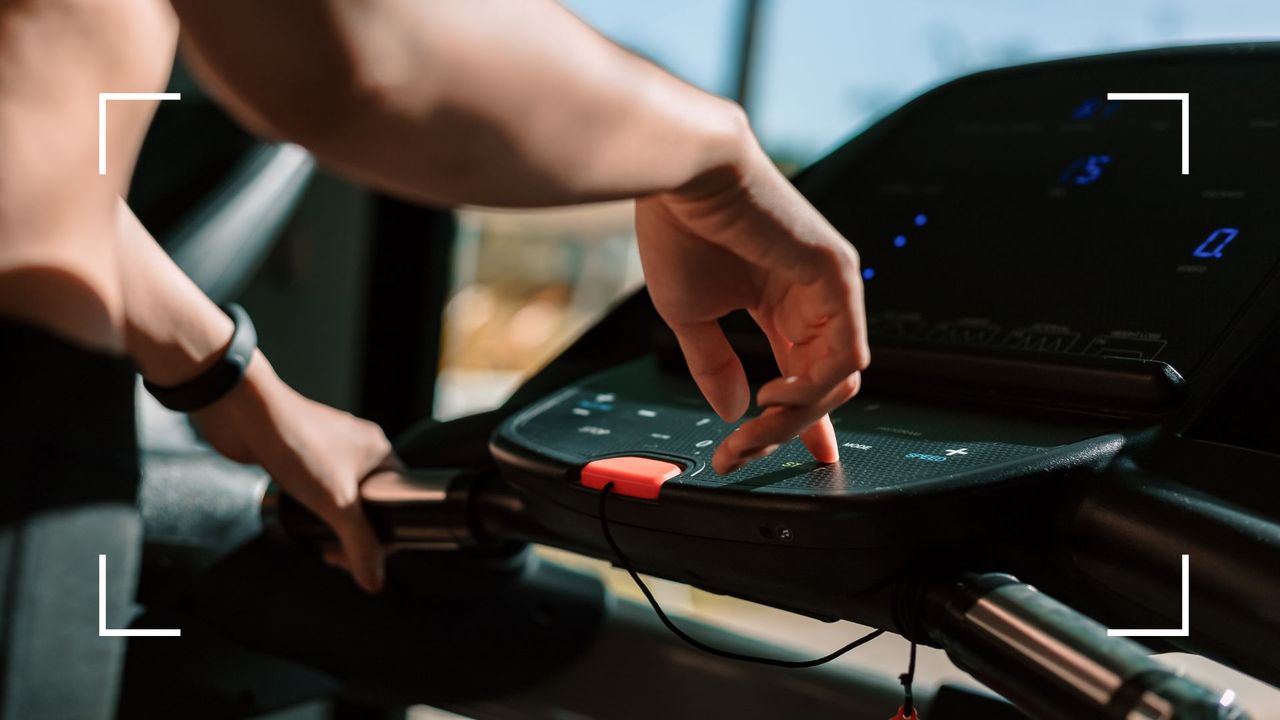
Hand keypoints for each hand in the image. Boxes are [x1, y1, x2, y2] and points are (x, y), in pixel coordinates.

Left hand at [191, 352, 395, 591]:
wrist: (243, 412)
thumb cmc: (295, 444)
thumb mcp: (336, 502)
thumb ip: (359, 543)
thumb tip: (375, 582)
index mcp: (379, 450)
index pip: (399, 497)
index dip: (388, 531)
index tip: (366, 557)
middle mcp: (358, 445)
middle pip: (370, 500)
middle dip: (355, 533)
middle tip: (338, 556)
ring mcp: (328, 447)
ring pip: (341, 494)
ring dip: (332, 521)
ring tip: (320, 543)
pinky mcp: (301, 451)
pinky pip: (318, 486)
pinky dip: (313, 505)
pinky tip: (301, 517)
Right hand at [636, 135, 868, 474]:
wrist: (682, 177)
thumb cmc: (679, 230)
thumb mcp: (691, 316)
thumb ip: (714, 365)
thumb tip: (731, 411)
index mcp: (782, 303)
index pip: (806, 372)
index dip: (804, 420)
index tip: (804, 458)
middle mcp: (813, 297)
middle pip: (821, 384)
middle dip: (784, 429)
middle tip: (743, 452)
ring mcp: (831, 286)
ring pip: (838, 377)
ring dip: (796, 415)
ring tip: (756, 427)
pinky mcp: (838, 276)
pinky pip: (844, 354)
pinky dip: (815, 386)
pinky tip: (776, 393)